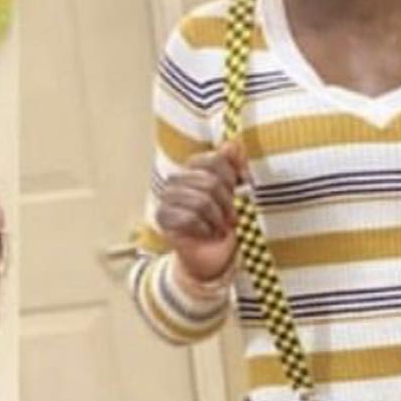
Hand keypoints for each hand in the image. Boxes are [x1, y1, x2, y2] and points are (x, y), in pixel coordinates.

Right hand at [155, 140, 246, 282]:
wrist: (213, 256)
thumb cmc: (225, 223)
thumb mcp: (238, 193)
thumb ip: (235, 166)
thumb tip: (232, 144)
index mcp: (194, 168)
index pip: (215, 160)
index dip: (231, 179)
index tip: (236, 194)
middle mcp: (177, 179)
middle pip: (209, 182)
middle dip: (226, 203)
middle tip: (229, 217)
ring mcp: (167, 198)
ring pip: (200, 201)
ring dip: (216, 219)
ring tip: (219, 227)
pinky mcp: (163, 218)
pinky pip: (189, 218)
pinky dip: (204, 229)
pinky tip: (206, 234)